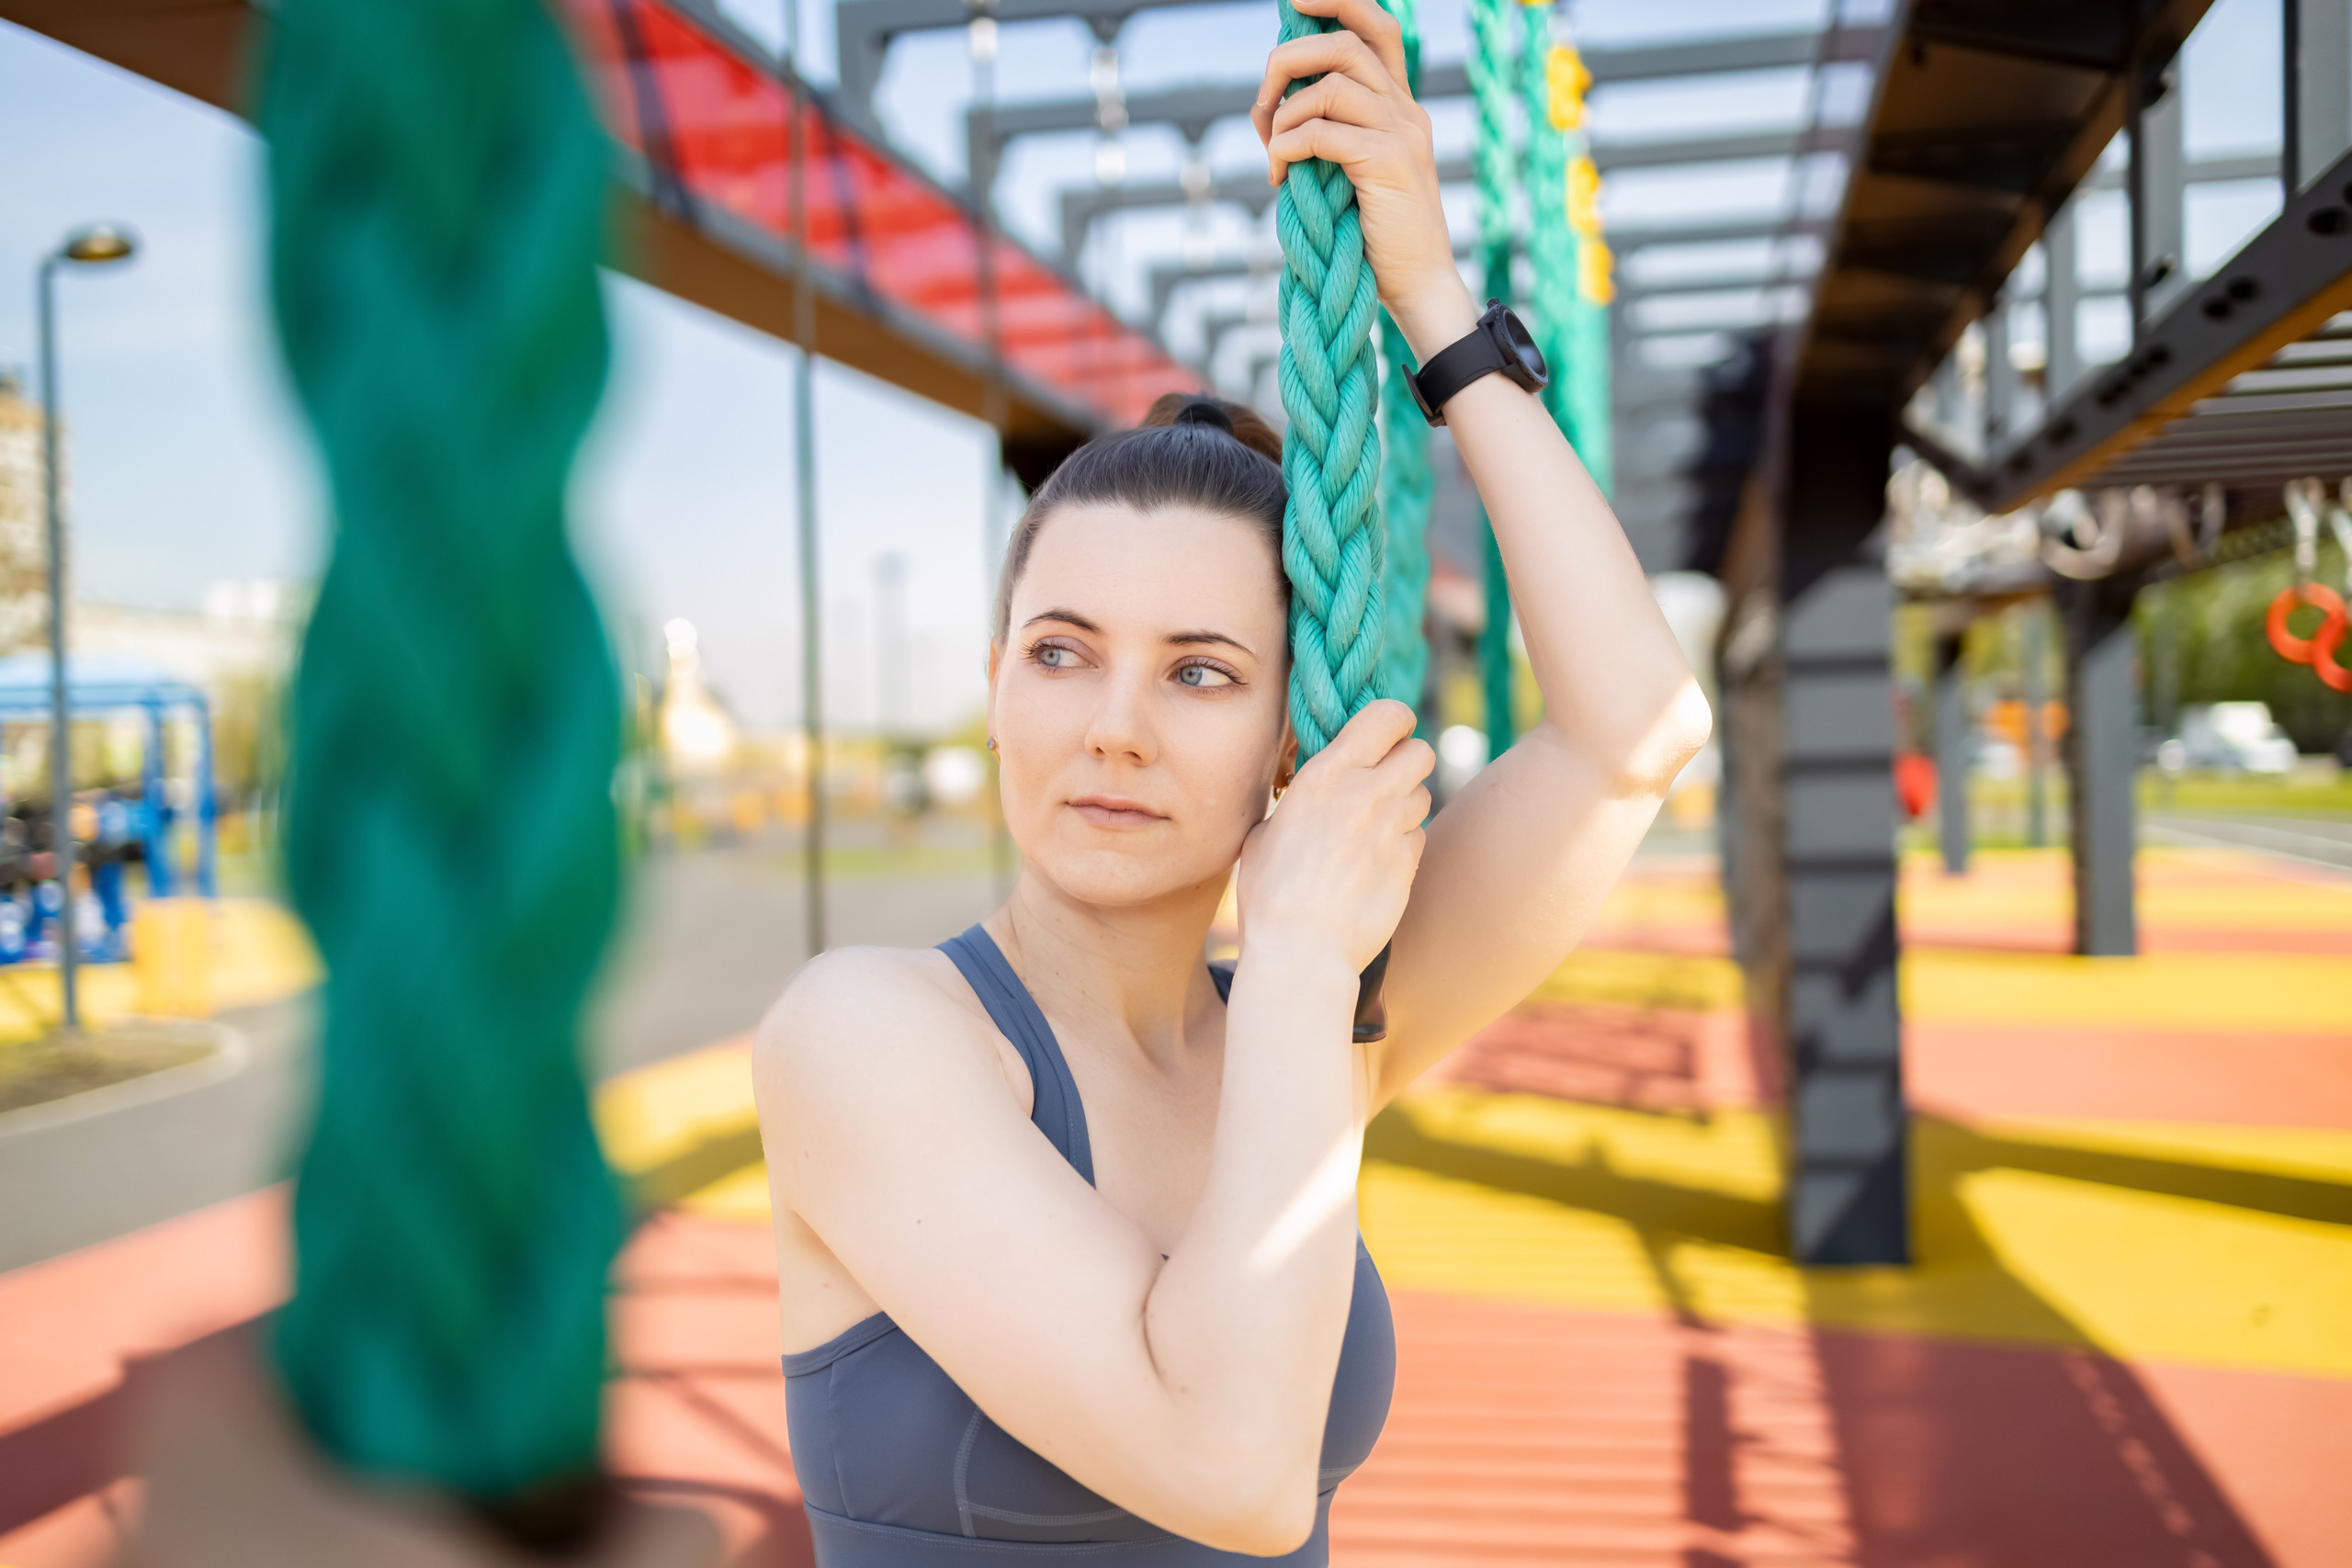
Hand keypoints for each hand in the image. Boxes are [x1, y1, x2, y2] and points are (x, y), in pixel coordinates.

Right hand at [1235, 700, 1432, 973]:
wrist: (1301, 953)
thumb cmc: (1269, 895)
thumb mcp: (1265, 832)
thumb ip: (1297, 801)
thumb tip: (1307, 792)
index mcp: (1326, 775)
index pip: (1389, 715)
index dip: (1393, 721)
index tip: (1382, 735)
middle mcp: (1366, 794)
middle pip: (1422, 750)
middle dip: (1407, 760)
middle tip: (1384, 779)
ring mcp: (1392, 830)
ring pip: (1423, 794)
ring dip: (1405, 804)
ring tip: (1374, 826)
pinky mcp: (1409, 864)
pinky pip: (1418, 837)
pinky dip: (1404, 843)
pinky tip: (1377, 862)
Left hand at [1251, 0, 1478, 357]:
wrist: (1418, 284)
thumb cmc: (1375, 236)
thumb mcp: (1351, 172)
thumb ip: (1327, 132)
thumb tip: (1271, 107)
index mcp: (1400, 105)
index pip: (1376, 28)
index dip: (1337, 3)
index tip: (1295, 2)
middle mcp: (1405, 109)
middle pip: (1344, 43)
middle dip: (1288, 60)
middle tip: (1262, 105)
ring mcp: (1401, 133)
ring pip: (1330, 83)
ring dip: (1284, 114)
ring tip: (1272, 151)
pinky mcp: (1388, 163)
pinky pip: (1323, 133)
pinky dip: (1289, 147)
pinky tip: (1281, 174)